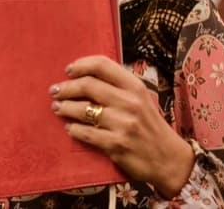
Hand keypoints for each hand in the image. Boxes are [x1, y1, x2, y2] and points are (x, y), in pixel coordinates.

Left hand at [48, 55, 193, 197]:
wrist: (169, 159)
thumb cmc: (150, 126)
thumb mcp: (141, 99)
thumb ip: (118, 86)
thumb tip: (84, 75)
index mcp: (135, 86)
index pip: (102, 65)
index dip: (81, 64)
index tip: (68, 70)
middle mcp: (129, 102)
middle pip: (87, 85)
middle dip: (65, 87)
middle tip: (54, 91)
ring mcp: (123, 124)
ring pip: (83, 109)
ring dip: (64, 107)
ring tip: (57, 108)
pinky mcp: (116, 145)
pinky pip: (86, 133)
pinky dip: (73, 129)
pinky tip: (69, 128)